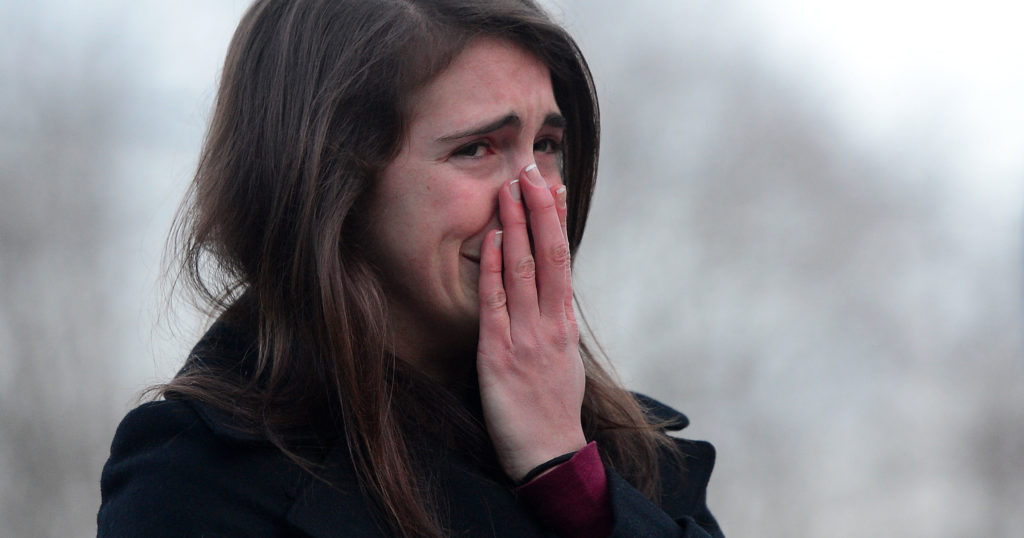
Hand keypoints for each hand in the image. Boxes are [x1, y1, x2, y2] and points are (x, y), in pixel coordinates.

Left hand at [476, 163, 586, 481]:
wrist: (550, 455)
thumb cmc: (553, 411)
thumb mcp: (563, 361)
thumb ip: (554, 326)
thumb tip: (548, 297)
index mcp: (564, 324)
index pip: (562, 259)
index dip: (556, 220)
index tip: (551, 185)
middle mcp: (550, 323)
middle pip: (548, 254)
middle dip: (538, 209)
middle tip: (531, 168)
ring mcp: (526, 336)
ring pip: (522, 269)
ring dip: (515, 226)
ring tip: (509, 188)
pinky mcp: (500, 353)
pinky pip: (496, 303)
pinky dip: (492, 268)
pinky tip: (490, 239)